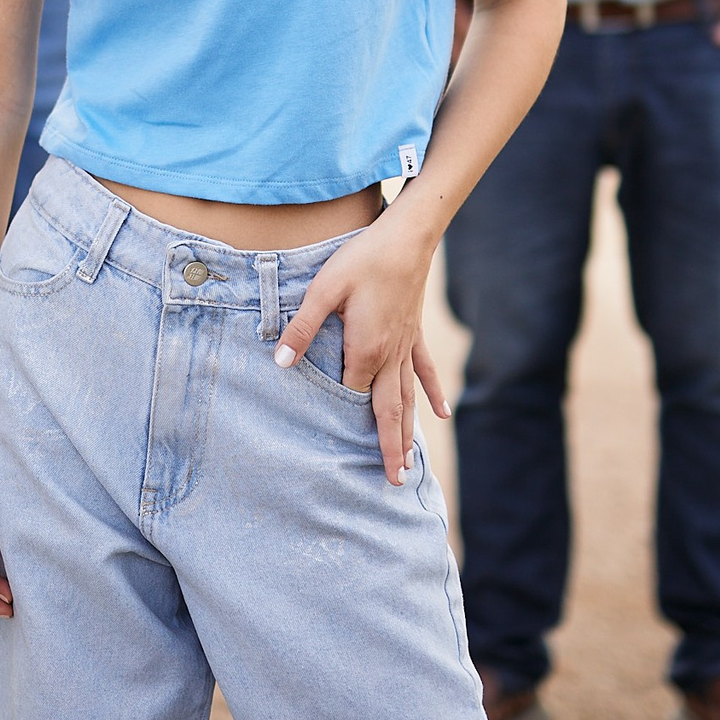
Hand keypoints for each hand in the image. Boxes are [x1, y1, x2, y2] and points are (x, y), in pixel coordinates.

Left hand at [270, 214, 451, 485]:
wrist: (408, 236)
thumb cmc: (362, 260)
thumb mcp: (324, 291)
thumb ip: (301, 329)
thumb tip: (279, 363)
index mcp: (365, 350)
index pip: (352, 398)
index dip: (348, 428)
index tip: (347, 463)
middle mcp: (389, 356)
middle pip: (389, 411)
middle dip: (390, 448)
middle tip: (394, 483)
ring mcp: (405, 346)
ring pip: (408, 398)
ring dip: (409, 431)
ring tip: (411, 464)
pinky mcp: (413, 331)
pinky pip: (423, 371)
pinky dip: (432, 393)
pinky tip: (441, 413)